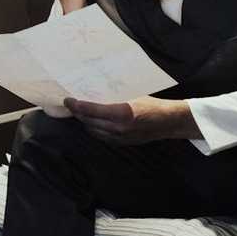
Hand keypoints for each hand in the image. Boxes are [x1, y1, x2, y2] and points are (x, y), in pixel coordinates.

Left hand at [63, 95, 195, 144]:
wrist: (168, 122)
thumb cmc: (152, 104)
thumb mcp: (132, 96)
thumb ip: (113, 97)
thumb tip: (95, 92)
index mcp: (120, 114)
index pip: (90, 110)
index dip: (76, 105)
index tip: (68, 100)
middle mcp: (117, 128)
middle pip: (88, 121)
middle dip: (77, 113)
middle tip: (71, 104)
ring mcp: (119, 138)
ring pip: (92, 130)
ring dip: (84, 121)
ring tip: (80, 112)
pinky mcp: (121, 143)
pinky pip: (101, 137)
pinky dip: (94, 128)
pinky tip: (92, 122)